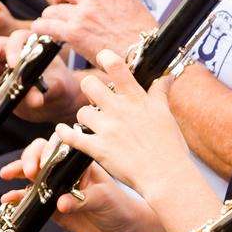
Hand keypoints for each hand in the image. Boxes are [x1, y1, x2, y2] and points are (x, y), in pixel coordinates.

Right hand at [0, 30, 81, 121]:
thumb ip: (47, 90)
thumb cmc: (60, 87)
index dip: (12, 49)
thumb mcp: (57, 88)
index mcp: (30, 46)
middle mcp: (13, 54)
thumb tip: (35, 98)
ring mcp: (2, 68)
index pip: (17, 39)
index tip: (13, 64)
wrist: (56, 102)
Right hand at [0, 136, 163, 231]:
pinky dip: (19, 197)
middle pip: (42, 155)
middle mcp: (66, 170)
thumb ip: (82, 200)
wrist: (122, 230)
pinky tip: (8, 199)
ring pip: (33, 174)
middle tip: (27, 171)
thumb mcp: (104, 199)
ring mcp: (57, 187)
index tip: (42, 163)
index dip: (47, 151)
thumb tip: (60, 204)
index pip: (60, 147)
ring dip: (19, 172)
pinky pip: (31, 199)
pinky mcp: (51, 206)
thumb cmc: (120, 207)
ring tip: (7, 175)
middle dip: (30, 158)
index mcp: (81, 161)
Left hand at [32, 0, 156, 63]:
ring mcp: (82, 14)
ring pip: (52, 9)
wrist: (141, 54)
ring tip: (54, 23)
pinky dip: (41, 28)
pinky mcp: (73, 33)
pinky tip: (42, 29)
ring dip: (51, 16)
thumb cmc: (139, 32)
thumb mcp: (129, 0)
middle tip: (60, 4)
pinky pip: (47, 26)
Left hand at [54, 50, 192, 197]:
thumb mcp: (166, 114)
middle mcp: (120, 110)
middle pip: (90, 85)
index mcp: (136, 99)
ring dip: (84, 116)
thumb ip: (160, 93)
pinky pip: (73, 136)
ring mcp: (108, 129)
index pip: (117, 67)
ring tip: (91, 123)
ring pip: (82, 111)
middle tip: (94, 98)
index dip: (106, 57)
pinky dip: (64, 133)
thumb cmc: (169, 147)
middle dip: (89, 89)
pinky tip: (62, 131)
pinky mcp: (98, 148)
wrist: (165, 174)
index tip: (103, 57)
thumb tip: (167, 77)